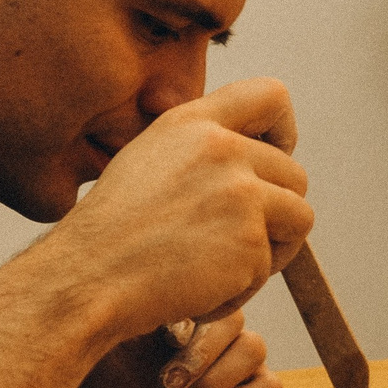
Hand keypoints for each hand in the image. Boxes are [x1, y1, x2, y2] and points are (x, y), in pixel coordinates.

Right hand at [43, 78, 312, 342]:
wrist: (88, 277)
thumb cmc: (111, 232)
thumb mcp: (147, 160)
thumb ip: (199, 149)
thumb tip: (251, 157)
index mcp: (193, 123)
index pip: (272, 97)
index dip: (284, 133)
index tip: (270, 162)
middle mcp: (222, 148)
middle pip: (294, 175)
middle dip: (274, 213)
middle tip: (231, 243)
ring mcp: (240, 194)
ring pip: (298, 219)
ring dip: (271, 250)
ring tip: (219, 268)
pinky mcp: (249, 241)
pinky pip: (271, 268)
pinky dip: (242, 288)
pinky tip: (198, 290)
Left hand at [76, 314, 283, 387]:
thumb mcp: (103, 348)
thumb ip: (119, 316)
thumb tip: (133, 294)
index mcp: (183, 305)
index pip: (205, 291)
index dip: (190, 318)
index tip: (164, 341)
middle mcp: (214, 328)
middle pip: (234, 319)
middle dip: (202, 354)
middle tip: (168, 384)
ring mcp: (238, 360)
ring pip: (254, 348)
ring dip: (217, 380)